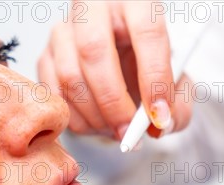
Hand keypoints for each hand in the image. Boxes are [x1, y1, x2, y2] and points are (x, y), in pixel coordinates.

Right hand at [38, 0, 192, 138]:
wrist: (125, 56)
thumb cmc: (150, 62)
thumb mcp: (176, 78)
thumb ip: (178, 104)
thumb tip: (161, 126)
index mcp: (137, 3)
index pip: (147, 34)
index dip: (155, 79)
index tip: (160, 115)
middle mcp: (95, 9)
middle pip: (95, 53)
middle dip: (114, 103)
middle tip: (129, 132)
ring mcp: (65, 30)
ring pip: (70, 77)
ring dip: (95, 116)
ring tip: (117, 130)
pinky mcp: (46, 54)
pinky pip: (54, 95)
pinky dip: (77, 120)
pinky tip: (98, 125)